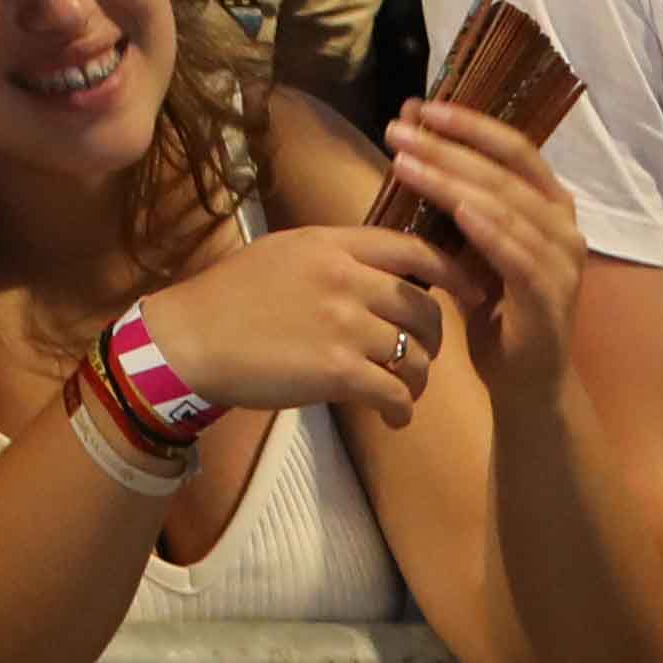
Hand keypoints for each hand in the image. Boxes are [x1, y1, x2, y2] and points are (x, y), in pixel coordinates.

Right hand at [136, 220, 461, 424]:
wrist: (191, 339)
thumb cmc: (229, 297)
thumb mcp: (283, 253)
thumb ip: (333, 256)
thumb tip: (380, 271)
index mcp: (332, 244)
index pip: (413, 249)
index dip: (451, 272)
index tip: (471, 291)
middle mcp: (345, 278)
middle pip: (424, 309)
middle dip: (433, 340)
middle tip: (421, 357)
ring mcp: (343, 324)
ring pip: (415, 356)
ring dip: (417, 380)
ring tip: (404, 393)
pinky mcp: (337, 371)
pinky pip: (394, 392)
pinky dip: (401, 410)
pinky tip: (393, 418)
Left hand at [368, 101, 589, 389]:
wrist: (526, 383)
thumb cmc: (496, 309)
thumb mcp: (472, 246)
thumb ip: (456, 200)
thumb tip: (413, 144)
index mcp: (549, 205)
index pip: (514, 148)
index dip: (469, 123)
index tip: (420, 106)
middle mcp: (564, 226)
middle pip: (504, 171)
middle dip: (448, 146)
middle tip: (399, 130)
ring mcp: (563, 263)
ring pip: (507, 207)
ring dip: (453, 180)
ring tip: (406, 162)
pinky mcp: (551, 299)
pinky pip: (519, 257)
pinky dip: (489, 230)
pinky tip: (458, 209)